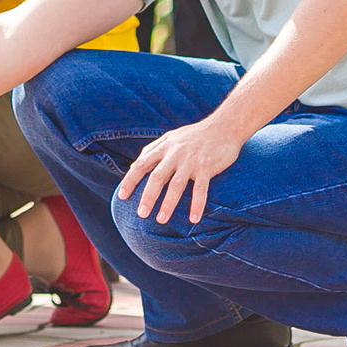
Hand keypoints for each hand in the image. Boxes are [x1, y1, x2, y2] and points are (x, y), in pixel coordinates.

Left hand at [115, 113, 250, 224]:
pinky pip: (201, 189)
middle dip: (148, 196)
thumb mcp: (171, 138)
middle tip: (141, 214)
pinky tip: (194, 219)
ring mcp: (191, 160)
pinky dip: (197, 205)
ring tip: (161, 220)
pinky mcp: (207, 166)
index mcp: (164, 147)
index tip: (121, 196)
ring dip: (168, 204)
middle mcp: (175, 153)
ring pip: (177, 185)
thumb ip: (152, 150)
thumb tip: (133, 167)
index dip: (130, 180)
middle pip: (157, 177)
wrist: (224, 126)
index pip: (142, 164)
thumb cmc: (194, 135)